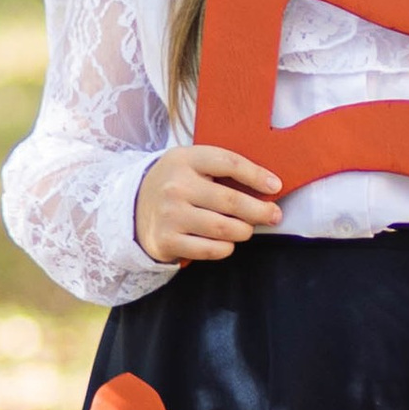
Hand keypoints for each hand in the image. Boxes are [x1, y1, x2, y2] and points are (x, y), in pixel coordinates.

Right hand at [136, 143, 282, 264]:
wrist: (132, 207)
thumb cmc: (176, 184)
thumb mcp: (191, 164)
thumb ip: (222, 169)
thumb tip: (269, 186)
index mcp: (185, 159)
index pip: (229, 163)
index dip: (257, 176)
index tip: (276, 186)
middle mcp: (176, 186)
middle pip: (231, 201)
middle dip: (260, 211)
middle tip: (274, 215)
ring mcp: (170, 215)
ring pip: (224, 228)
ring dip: (244, 231)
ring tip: (246, 229)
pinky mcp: (167, 241)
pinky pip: (210, 250)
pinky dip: (226, 248)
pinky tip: (227, 242)